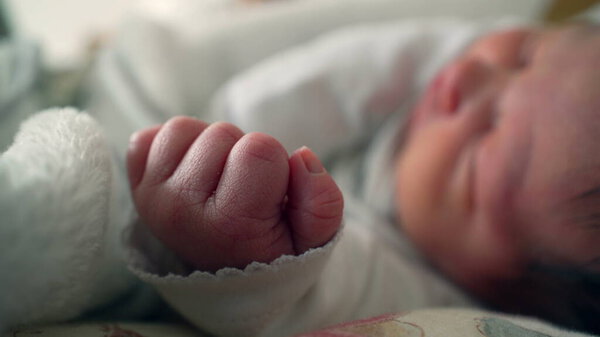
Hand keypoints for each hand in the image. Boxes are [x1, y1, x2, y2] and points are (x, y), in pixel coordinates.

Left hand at [127, 117, 343, 271]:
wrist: (225, 275)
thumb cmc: (271, 249)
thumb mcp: (312, 241)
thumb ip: (322, 204)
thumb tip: (301, 156)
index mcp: (227, 226)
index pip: (261, 149)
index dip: (276, 166)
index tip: (270, 196)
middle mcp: (179, 212)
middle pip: (223, 134)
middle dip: (242, 154)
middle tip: (243, 191)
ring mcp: (150, 197)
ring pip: (184, 128)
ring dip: (208, 148)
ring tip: (219, 181)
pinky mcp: (136, 184)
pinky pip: (152, 134)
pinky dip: (175, 147)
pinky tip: (192, 174)